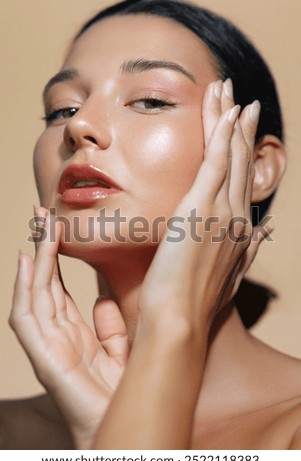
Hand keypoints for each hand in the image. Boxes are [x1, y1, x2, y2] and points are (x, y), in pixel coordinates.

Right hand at [9, 209, 128, 448]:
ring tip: (40, 227)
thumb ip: (109, 324)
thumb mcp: (121, 348)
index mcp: (75, 333)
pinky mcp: (45, 358)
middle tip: (43, 215)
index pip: (58, 287)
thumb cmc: (122, 392)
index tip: (57, 229)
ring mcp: (48, 345)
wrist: (126, 426)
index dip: (56, 258)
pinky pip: (27, 318)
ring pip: (35, 293)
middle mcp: (58, 335)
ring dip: (36, 259)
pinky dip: (24, 289)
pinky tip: (27, 262)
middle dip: (43, 249)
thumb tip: (102, 298)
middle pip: (45, 284)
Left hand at [92, 79, 271, 449]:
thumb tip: (263, 232)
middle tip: (243, 101)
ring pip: (231, 155)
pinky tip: (225, 109)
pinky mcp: (201, 207)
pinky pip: (217, 160)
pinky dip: (222, 133)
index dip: (244, 155)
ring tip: (228, 91)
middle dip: (241, 129)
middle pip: (242, 164)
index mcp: (237, 232)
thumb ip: (245, 249)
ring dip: (229, 120)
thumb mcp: (225, 275)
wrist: (178, 321)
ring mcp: (221, 211)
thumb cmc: (190, 303)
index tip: (243, 132)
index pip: (242, 184)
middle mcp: (237, 218)